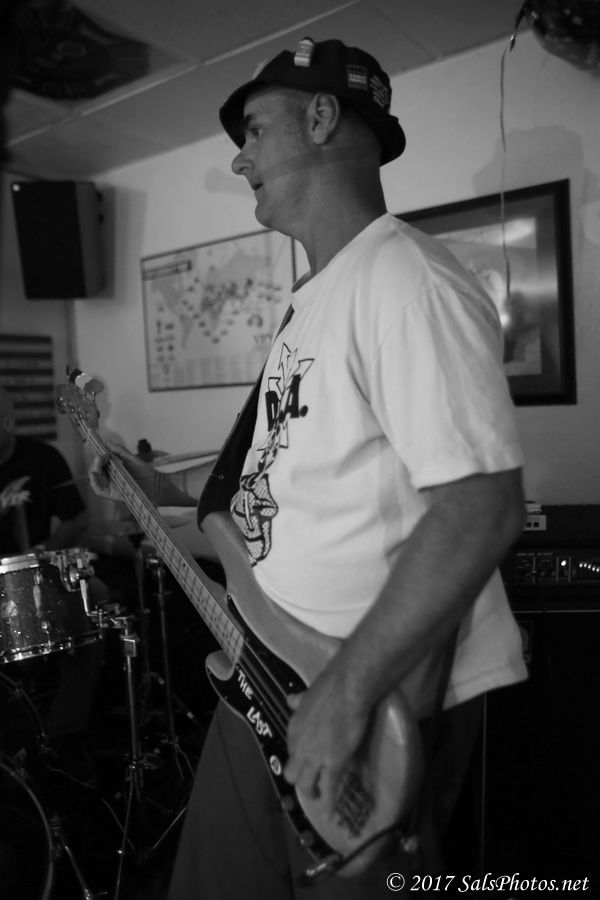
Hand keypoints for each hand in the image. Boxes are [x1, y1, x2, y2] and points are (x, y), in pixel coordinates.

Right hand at [89, 442, 167, 504]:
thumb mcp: (133, 459)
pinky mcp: (114, 494)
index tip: (101, 448)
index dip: (98, 456)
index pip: (100, 463)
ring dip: (94, 468)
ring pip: (95, 479)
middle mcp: (111, 479)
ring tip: (100, 459)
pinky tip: (95, 473)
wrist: (158, 485)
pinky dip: (94, 482)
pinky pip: (99, 491)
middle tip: (102, 454)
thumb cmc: (147, 474)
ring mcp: (112, 487)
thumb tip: (108, 443)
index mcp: (115, 470)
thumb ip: (120, 451)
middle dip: (96, 461)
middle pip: (96, 470)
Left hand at [283, 665, 369, 820]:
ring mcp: (315, 757)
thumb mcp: (307, 694)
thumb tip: (290, 700)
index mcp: (294, 728)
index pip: (292, 750)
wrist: (346, 689)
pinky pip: (329, 789)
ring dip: (311, 792)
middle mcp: (300, 746)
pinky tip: (329, 815)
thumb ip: (298, 701)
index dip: (300, 756)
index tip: (308, 758)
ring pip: (305, 784)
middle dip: (300, 778)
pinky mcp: (333, 763)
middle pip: (292, 772)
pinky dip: (328, 804)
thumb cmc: (330, 687)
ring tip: (318, 796)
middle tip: (311, 780)